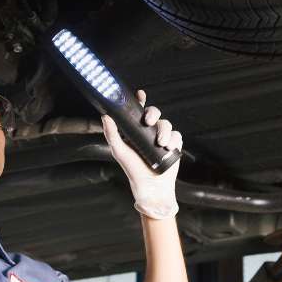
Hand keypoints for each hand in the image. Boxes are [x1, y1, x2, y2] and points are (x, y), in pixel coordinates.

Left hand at [101, 90, 182, 219]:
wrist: (152, 187)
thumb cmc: (133, 170)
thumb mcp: (119, 151)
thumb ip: (112, 134)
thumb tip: (105, 117)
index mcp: (135, 131)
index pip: (137, 112)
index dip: (140, 101)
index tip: (140, 94)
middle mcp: (148, 132)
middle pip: (154, 113)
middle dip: (153, 113)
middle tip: (149, 121)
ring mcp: (161, 138)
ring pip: (166, 124)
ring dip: (164, 131)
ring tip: (161, 143)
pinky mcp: (173, 145)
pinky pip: (176, 135)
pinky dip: (173, 139)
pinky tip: (169, 147)